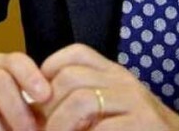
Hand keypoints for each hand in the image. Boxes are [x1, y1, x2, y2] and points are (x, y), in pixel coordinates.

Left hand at [39, 44, 178, 130]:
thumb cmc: (139, 129)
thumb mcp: (112, 108)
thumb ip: (82, 101)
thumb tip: (36, 107)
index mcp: (114, 73)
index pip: (75, 55)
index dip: (48, 72)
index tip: (39, 100)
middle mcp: (124, 81)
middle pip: (70, 78)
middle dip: (48, 108)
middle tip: (43, 129)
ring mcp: (135, 102)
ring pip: (82, 100)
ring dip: (60, 126)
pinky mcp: (142, 124)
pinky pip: (102, 129)